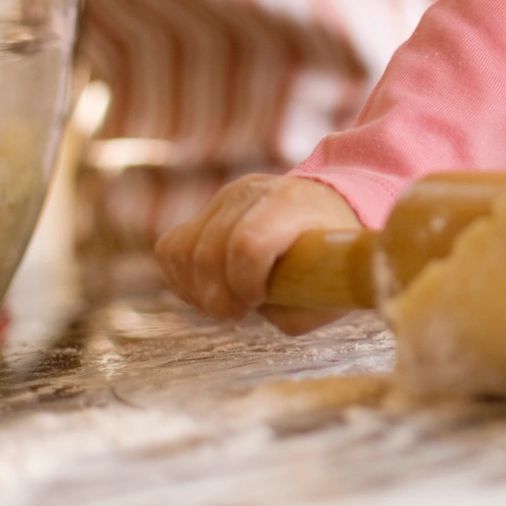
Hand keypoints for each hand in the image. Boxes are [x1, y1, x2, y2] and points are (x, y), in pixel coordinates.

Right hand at [156, 174, 361, 335]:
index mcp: (292, 204)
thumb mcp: (332, 288)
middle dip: (218, 297)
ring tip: (226, 301)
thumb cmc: (333, 255)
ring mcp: (226, 197)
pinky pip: (171, 248)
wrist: (332, 208)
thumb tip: (262, 312)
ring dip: (197, 289)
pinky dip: (183, 278)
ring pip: (182, 249)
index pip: (248, 243)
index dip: (243, 283)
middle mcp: (253, 192)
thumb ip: (297, 310)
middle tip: (239, 312)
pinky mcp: (208, 208)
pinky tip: (211, 289)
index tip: (256, 302)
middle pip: (209, 251)